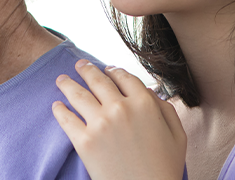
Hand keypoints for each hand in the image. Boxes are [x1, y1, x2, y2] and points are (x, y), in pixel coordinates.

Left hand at [52, 60, 185, 179]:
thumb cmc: (164, 168)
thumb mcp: (177, 135)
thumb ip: (165, 109)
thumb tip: (149, 93)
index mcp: (144, 104)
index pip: (124, 77)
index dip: (113, 71)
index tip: (107, 69)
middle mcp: (120, 108)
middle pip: (98, 80)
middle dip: (86, 70)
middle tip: (79, 65)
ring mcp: (99, 124)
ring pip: (78, 94)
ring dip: (67, 83)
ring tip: (61, 79)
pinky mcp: (84, 141)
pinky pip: (66, 118)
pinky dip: (59, 109)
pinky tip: (56, 105)